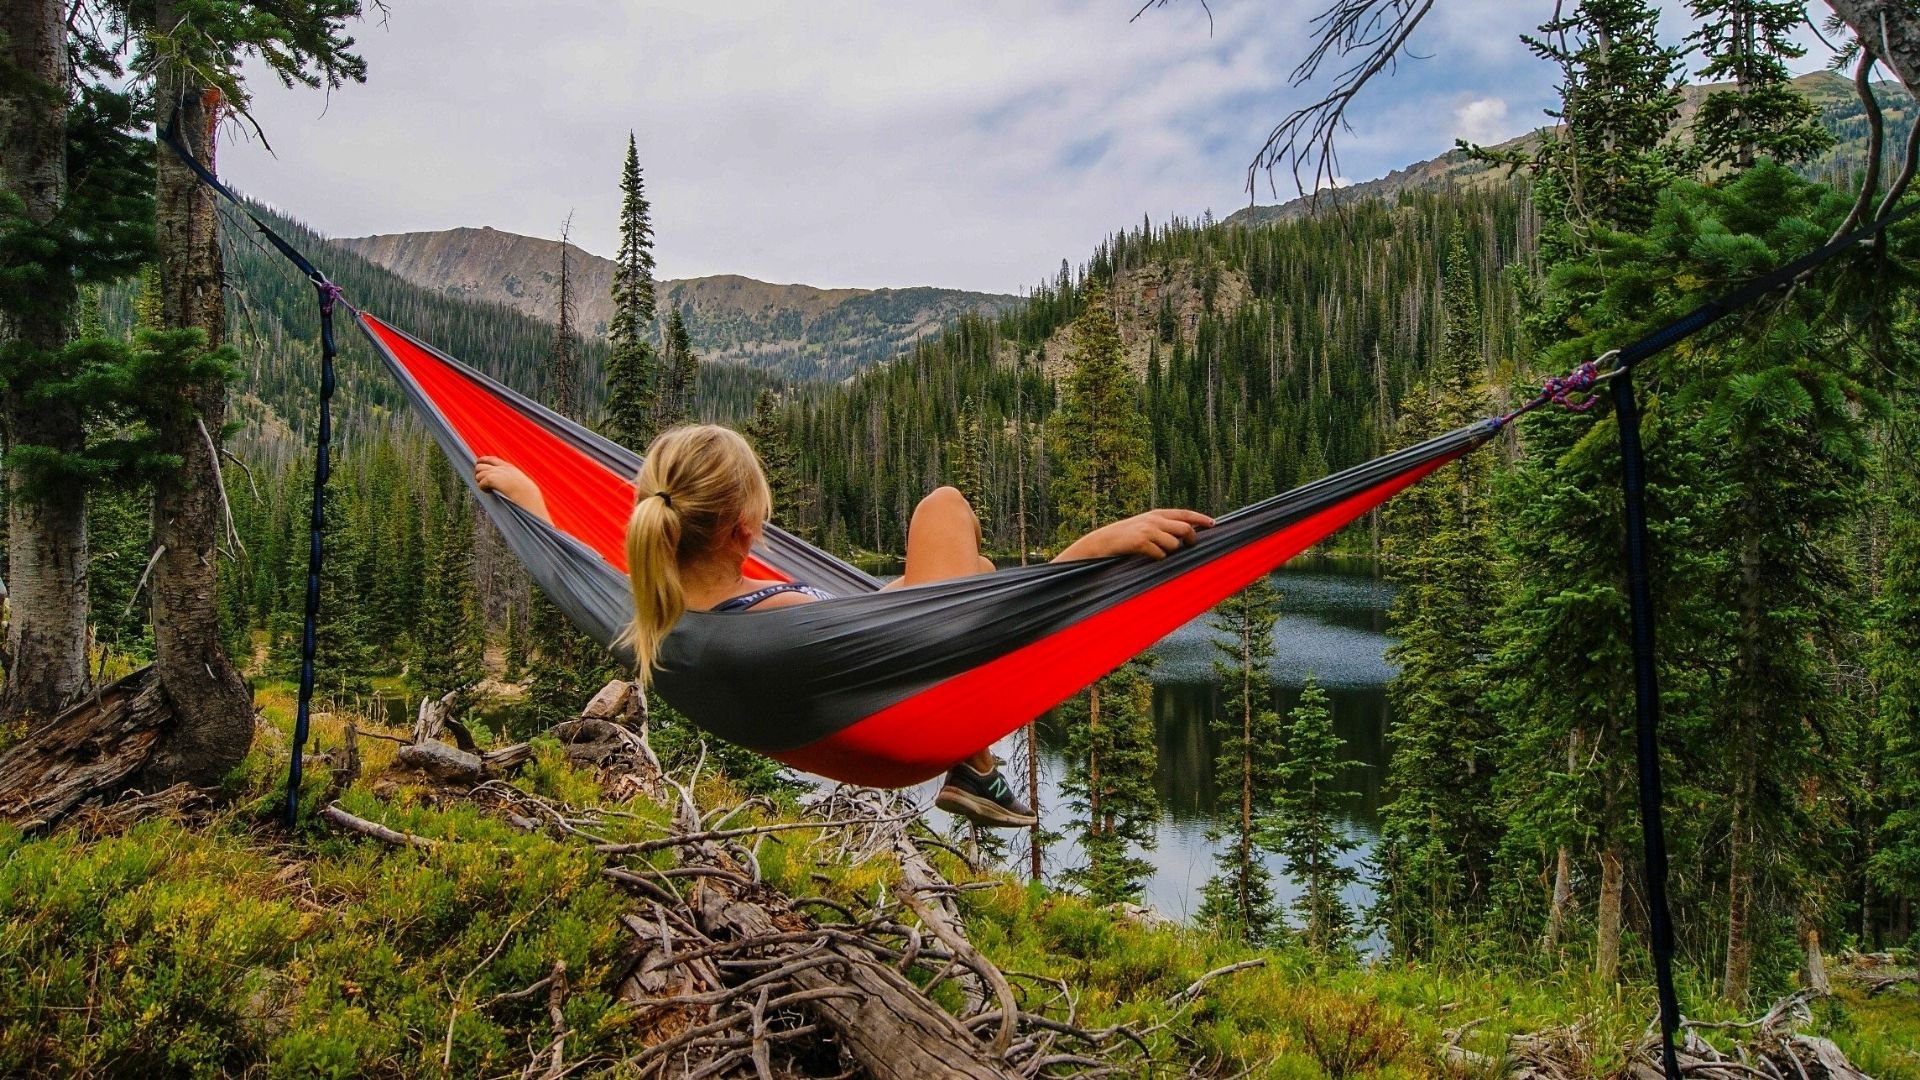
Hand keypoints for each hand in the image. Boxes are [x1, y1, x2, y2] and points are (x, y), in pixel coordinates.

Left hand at [474, 456, 551, 523]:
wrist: (527, 494)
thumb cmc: (527, 493)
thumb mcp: (520, 482)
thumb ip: (511, 479)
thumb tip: (505, 484)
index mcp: (508, 467)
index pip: (491, 459)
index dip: (483, 461)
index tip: (480, 466)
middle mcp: (500, 467)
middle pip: (480, 465)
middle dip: (479, 473)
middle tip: (483, 482)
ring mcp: (495, 472)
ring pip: (478, 474)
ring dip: (480, 481)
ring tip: (487, 488)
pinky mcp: (491, 479)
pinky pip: (480, 483)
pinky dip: (482, 488)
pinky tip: (489, 492)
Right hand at [1054, 509, 1214, 561]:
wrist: (1100, 543)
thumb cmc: (1124, 538)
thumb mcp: (1143, 526)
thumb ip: (1162, 527)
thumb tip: (1184, 535)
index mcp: (1156, 514)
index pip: (1184, 514)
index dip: (1200, 518)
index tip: (1214, 524)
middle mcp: (1154, 519)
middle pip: (1185, 529)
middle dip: (1191, 540)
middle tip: (1190, 547)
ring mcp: (1147, 530)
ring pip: (1174, 545)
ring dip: (1170, 553)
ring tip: (1156, 553)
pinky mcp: (1140, 542)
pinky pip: (1160, 554)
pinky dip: (1158, 558)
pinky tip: (1148, 557)